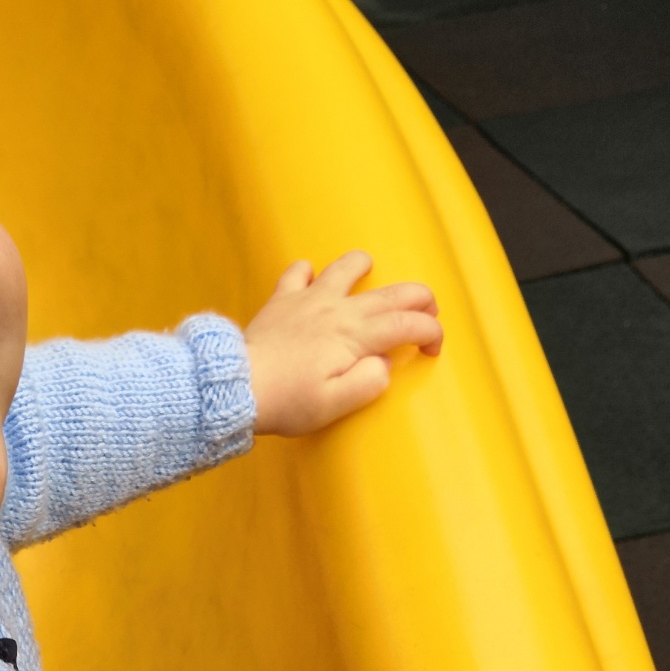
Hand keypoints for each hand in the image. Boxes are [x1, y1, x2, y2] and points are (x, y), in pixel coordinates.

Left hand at [245, 250, 442, 436]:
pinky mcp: (282, 301)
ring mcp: (309, 300)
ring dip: (364, 265)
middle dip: (420, 299)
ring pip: (345, 267)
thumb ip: (370, 382)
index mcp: (356, 336)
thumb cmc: (286, 401)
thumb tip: (384, 363)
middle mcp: (337, 310)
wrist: (237, 386)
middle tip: (426, 314)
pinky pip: (297, 272)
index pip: (409, 324)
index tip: (432, 349)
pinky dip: (308, 271)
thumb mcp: (335, 405)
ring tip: (371, 271)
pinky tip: (311, 279)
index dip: (431, 333)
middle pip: (393, 292)